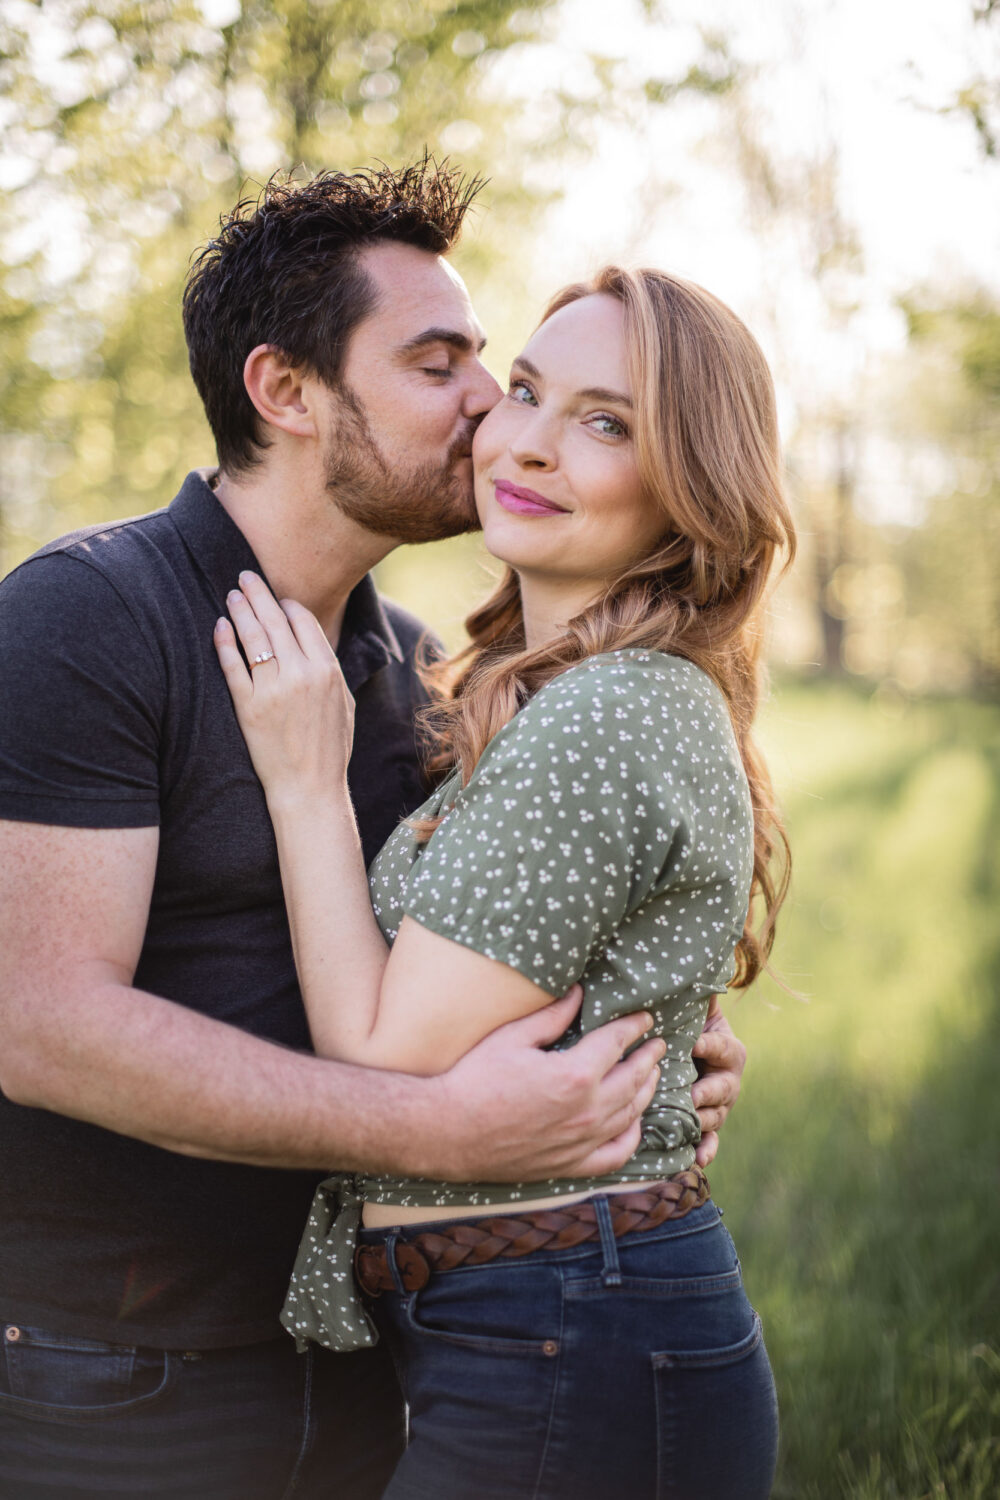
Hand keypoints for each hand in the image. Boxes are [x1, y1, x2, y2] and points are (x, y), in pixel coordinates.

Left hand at [214, 572, 354, 804]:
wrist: (309, 789)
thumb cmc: (329, 750)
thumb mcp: (344, 706)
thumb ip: (332, 672)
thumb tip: (318, 648)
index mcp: (327, 671)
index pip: (303, 622)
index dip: (287, 605)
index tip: (276, 600)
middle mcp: (301, 675)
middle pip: (275, 621)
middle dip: (259, 593)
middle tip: (244, 576)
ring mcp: (273, 690)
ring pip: (252, 637)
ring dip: (240, 610)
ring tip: (231, 596)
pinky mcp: (248, 707)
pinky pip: (233, 666)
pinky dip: (224, 643)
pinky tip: (219, 627)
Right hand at [421, 987, 665, 1181]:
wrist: (446, 1131)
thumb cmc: (474, 1079)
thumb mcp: (512, 1037)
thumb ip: (552, 1016)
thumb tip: (578, 994)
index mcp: (575, 1075)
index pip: (617, 1043)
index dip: (633, 1027)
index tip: (644, 1018)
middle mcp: (586, 1111)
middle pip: (632, 1079)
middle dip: (648, 1057)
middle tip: (656, 1043)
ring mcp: (581, 1142)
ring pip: (630, 1114)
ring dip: (646, 1091)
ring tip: (651, 1075)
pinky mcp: (569, 1164)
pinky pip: (615, 1154)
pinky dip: (631, 1137)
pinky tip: (634, 1122)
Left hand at [691, 996, 746, 1167]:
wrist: (687, 1060)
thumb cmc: (689, 1031)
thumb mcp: (697, 1011)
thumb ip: (700, 992)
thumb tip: (702, 960)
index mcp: (729, 1050)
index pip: (722, 1047)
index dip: (710, 1044)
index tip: (694, 1042)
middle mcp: (728, 1081)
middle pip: (722, 1089)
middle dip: (708, 1092)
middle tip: (692, 1094)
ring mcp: (718, 1107)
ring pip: (715, 1117)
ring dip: (704, 1123)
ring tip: (691, 1125)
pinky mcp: (707, 1128)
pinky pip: (710, 1143)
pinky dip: (706, 1152)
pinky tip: (697, 1160)